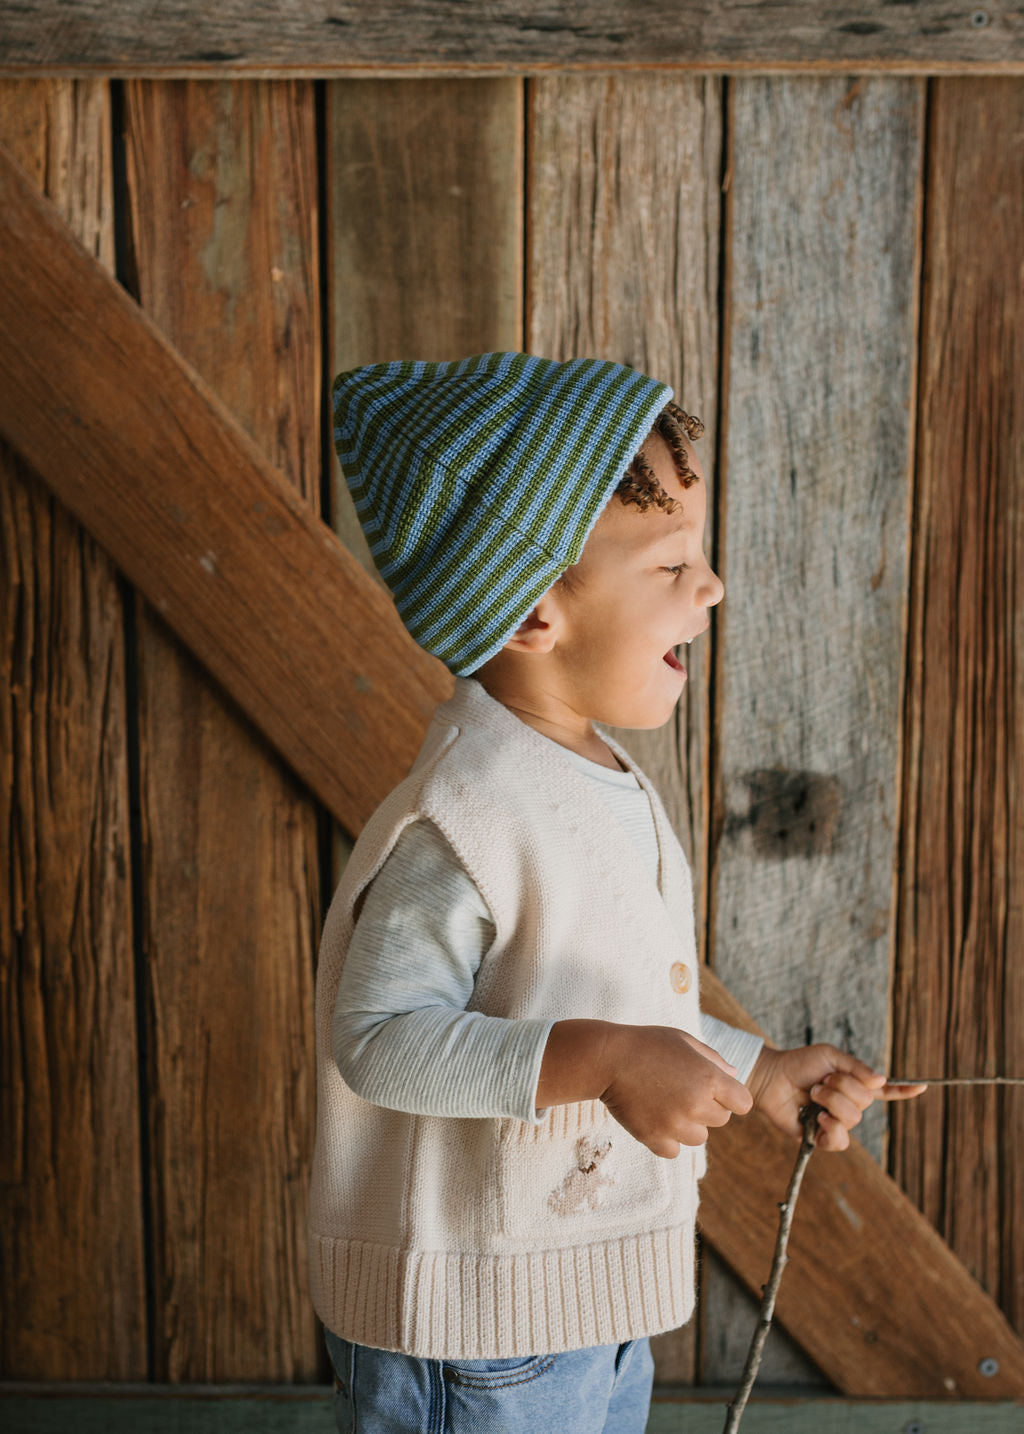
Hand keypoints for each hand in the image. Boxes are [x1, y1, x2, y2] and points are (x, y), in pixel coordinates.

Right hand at [601, 1026, 753, 1158]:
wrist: (607, 1059)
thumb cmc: (647, 1044)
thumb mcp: (683, 1040)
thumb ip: (712, 1058)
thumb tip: (734, 1074)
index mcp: (708, 1078)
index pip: (743, 1102)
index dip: (732, 1096)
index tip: (717, 1090)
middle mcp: (696, 1104)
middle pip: (721, 1120)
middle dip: (708, 1107)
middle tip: (683, 1090)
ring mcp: (674, 1124)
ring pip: (699, 1138)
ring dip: (689, 1125)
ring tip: (667, 1104)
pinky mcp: (654, 1138)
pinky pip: (674, 1150)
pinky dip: (667, 1139)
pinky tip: (655, 1117)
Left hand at [747, 1044, 926, 1151]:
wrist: (772, 1077)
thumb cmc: (799, 1063)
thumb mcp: (829, 1057)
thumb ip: (856, 1068)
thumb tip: (882, 1081)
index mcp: (854, 1085)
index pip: (885, 1091)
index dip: (903, 1090)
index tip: (922, 1086)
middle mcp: (849, 1105)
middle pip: (865, 1102)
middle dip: (842, 1087)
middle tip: (821, 1080)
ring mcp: (836, 1122)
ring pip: (852, 1119)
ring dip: (831, 1102)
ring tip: (813, 1094)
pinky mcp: (821, 1138)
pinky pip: (839, 1141)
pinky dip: (829, 1127)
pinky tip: (817, 1117)